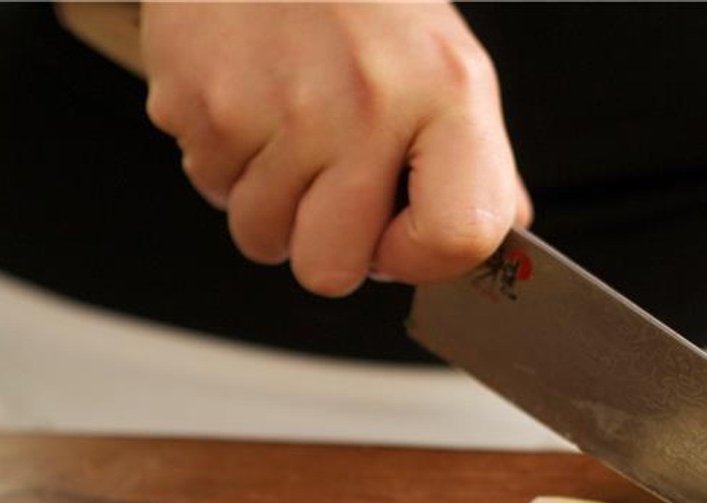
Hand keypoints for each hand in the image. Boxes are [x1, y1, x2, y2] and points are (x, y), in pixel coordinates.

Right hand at [140, 2, 530, 295]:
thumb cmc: (361, 4)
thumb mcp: (447, 69)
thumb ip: (477, 168)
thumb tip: (501, 244)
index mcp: (448, 96)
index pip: (456, 239)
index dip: (420, 260)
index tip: (400, 235)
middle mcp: (368, 103)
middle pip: (331, 271)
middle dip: (325, 246)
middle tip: (330, 186)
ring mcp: (280, 106)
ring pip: (262, 238)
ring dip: (270, 204)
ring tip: (287, 133)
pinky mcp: (204, 102)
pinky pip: (212, 188)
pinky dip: (226, 160)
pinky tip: (250, 105)